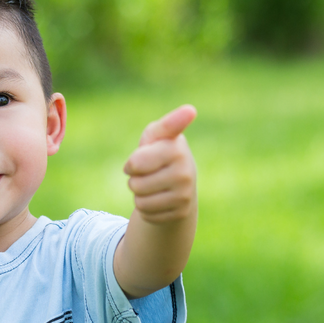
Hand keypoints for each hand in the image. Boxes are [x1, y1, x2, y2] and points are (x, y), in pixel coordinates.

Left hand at [123, 105, 196, 223]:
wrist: (178, 189)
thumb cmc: (158, 156)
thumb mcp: (154, 139)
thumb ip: (157, 130)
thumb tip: (190, 111)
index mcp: (175, 145)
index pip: (168, 132)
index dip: (178, 120)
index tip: (189, 110)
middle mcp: (185, 167)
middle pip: (135, 178)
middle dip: (134, 177)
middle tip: (148, 173)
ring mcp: (186, 191)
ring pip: (139, 198)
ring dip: (138, 193)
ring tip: (152, 185)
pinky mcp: (182, 211)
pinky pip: (146, 212)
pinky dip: (145, 208)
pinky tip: (158, 199)